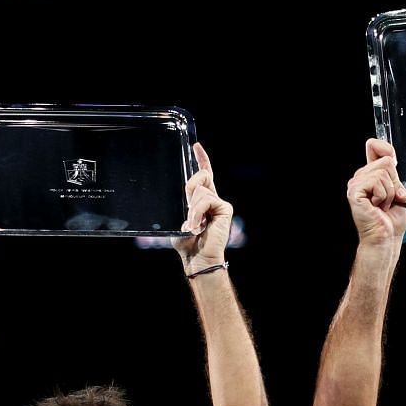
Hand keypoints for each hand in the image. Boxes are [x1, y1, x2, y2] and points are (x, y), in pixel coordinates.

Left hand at [173, 143, 233, 269]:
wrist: (198, 259)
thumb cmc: (187, 244)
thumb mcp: (180, 220)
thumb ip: (184, 205)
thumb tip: (189, 190)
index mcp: (202, 201)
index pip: (204, 175)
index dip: (201, 159)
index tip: (196, 145)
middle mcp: (213, 199)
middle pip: (201, 176)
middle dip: (190, 187)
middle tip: (187, 211)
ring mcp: (220, 203)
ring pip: (200, 190)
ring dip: (192, 209)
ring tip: (193, 226)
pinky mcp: (225, 208)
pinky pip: (206, 199)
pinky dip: (197, 212)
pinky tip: (198, 225)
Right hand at [347, 138, 405, 247]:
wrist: (387, 237)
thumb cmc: (394, 220)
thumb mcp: (402, 191)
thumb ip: (398, 175)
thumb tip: (393, 160)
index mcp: (371, 174)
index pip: (374, 146)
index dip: (386, 149)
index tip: (394, 160)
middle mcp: (362, 176)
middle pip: (386, 161)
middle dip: (395, 182)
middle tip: (391, 199)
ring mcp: (356, 183)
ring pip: (383, 172)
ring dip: (390, 192)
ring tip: (384, 205)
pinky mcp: (354, 191)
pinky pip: (376, 181)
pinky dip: (384, 196)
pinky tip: (378, 206)